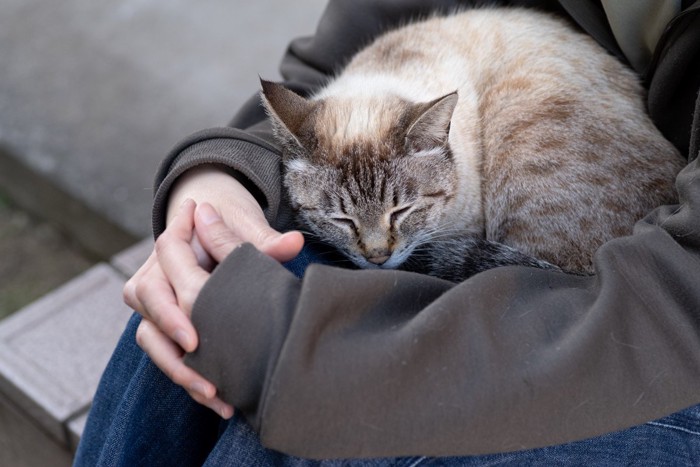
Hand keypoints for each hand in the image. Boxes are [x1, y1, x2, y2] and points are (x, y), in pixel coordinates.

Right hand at [123, 167, 303, 416]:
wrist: (216, 227)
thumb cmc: (232, 225)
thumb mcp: (247, 227)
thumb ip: (266, 240)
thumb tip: (295, 243)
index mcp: (169, 249)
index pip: (157, 279)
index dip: (169, 311)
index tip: (194, 340)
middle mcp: (156, 277)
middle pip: (147, 312)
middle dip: (171, 347)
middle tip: (204, 375)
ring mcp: (158, 303)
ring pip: (152, 339)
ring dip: (179, 370)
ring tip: (214, 393)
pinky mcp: (169, 326)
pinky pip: (169, 354)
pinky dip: (191, 379)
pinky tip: (222, 402)